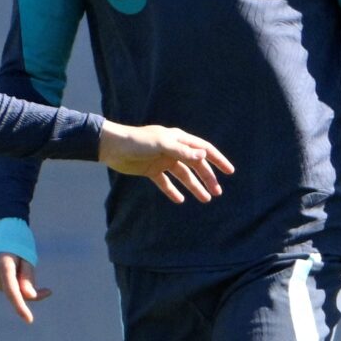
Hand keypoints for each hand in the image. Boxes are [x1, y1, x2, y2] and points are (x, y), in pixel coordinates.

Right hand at [0, 251, 49, 323]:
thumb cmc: (18, 242)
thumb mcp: (28, 257)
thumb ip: (28, 277)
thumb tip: (29, 297)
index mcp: (2, 264)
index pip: (12, 291)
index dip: (20, 306)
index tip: (29, 320)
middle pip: (13, 291)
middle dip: (28, 292)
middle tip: (48, 291)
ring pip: (9, 290)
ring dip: (19, 285)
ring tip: (19, 265)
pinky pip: (4, 286)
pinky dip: (11, 283)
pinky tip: (10, 268)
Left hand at [99, 122, 232, 203]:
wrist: (111, 146)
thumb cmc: (137, 141)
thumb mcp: (162, 145)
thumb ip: (183, 152)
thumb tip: (204, 155)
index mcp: (178, 139)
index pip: (204, 150)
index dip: (218, 160)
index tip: (229, 172)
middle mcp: (173, 149)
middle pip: (196, 165)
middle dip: (208, 178)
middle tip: (217, 193)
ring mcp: (163, 160)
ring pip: (183, 175)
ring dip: (194, 187)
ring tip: (205, 199)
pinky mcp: (152, 170)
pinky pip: (165, 182)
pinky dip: (172, 191)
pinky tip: (180, 200)